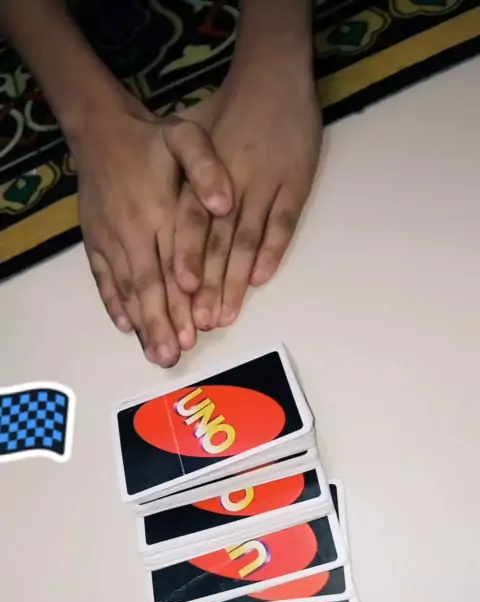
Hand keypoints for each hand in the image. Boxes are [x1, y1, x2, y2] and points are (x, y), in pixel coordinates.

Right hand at [75, 92, 231, 366]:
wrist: (100, 129)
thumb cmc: (152, 138)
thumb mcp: (186, 137)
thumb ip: (207, 168)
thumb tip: (226, 203)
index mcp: (158, 211)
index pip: (174, 263)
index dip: (183, 297)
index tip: (194, 327)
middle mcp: (133, 231)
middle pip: (150, 285)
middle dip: (162, 323)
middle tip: (173, 356)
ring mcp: (111, 240)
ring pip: (128, 288)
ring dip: (142, 322)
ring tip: (155, 353)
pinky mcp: (95, 242)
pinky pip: (103, 278)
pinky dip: (114, 303)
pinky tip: (126, 327)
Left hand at [173, 72, 321, 329]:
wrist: (274, 73)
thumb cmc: (228, 108)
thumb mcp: (193, 138)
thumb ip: (180, 183)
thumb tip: (162, 226)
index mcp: (202, 175)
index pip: (189, 224)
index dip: (185, 258)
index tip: (177, 292)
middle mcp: (231, 182)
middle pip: (217, 242)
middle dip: (208, 284)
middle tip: (200, 322)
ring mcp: (265, 183)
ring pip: (247, 240)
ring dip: (236, 280)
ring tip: (226, 314)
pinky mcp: (295, 183)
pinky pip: (282, 223)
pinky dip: (272, 252)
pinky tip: (261, 279)